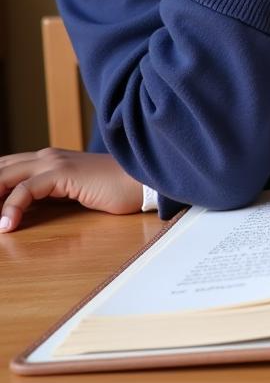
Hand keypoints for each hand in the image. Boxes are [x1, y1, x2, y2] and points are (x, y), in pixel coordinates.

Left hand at [0, 149, 143, 232]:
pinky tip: (7, 226)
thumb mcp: (72, 194)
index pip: (3, 169)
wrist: (143, 181)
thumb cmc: (113, 190)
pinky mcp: (63, 174)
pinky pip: (26, 190)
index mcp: (47, 159)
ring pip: (4, 176)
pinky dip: (11, 208)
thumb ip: (48, 197)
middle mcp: (46, 156)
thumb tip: (19, 215)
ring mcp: (54, 163)